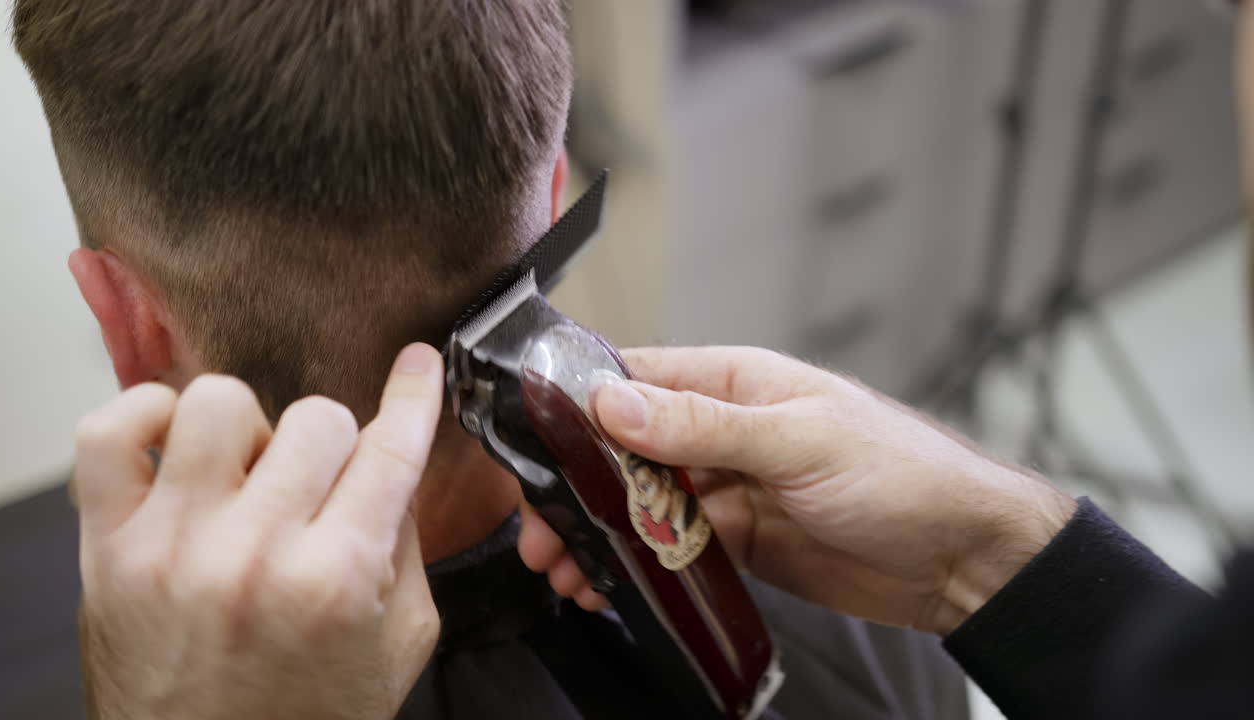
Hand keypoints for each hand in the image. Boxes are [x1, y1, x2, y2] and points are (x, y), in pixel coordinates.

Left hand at [73, 343, 444, 719]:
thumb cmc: (308, 717)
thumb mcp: (400, 644)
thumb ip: (405, 547)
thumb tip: (391, 463)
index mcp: (338, 579)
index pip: (391, 450)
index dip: (415, 398)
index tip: (418, 367)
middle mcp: (255, 554)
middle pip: (319, 420)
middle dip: (335, 449)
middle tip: (322, 490)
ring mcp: (173, 545)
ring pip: (220, 403)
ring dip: (251, 432)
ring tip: (250, 477)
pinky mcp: (109, 548)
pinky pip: (110, 433)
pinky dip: (146, 416)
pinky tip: (180, 448)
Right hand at [519, 346, 1074, 635]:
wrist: (965, 558)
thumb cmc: (905, 475)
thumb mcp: (800, 440)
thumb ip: (704, 424)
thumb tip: (613, 402)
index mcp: (736, 383)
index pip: (637, 380)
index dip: (577, 408)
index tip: (530, 445)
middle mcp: (724, 431)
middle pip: (626, 450)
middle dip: (576, 488)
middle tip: (540, 531)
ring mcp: (730, 489)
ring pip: (641, 506)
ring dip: (598, 534)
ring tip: (562, 569)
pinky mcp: (739, 543)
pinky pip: (672, 551)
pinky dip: (635, 568)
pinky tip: (607, 587)